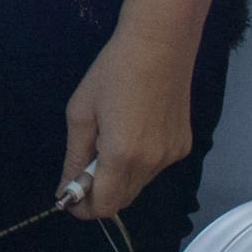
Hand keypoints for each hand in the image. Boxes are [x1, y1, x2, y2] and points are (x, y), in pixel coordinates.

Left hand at [59, 0, 216, 220]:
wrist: (160, 43)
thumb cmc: (113, 71)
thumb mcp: (81, 113)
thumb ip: (75, 158)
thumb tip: (67, 191)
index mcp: (123, 156)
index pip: (103, 208)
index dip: (82, 207)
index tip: (70, 192)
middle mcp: (152, 164)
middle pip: (121, 201)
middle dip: (99, 193)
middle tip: (86, 163)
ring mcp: (172, 156)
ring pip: (138, 185)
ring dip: (119, 177)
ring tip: (111, 137)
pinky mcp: (184, 146)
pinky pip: (154, 168)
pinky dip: (139, 162)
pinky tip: (135, 128)